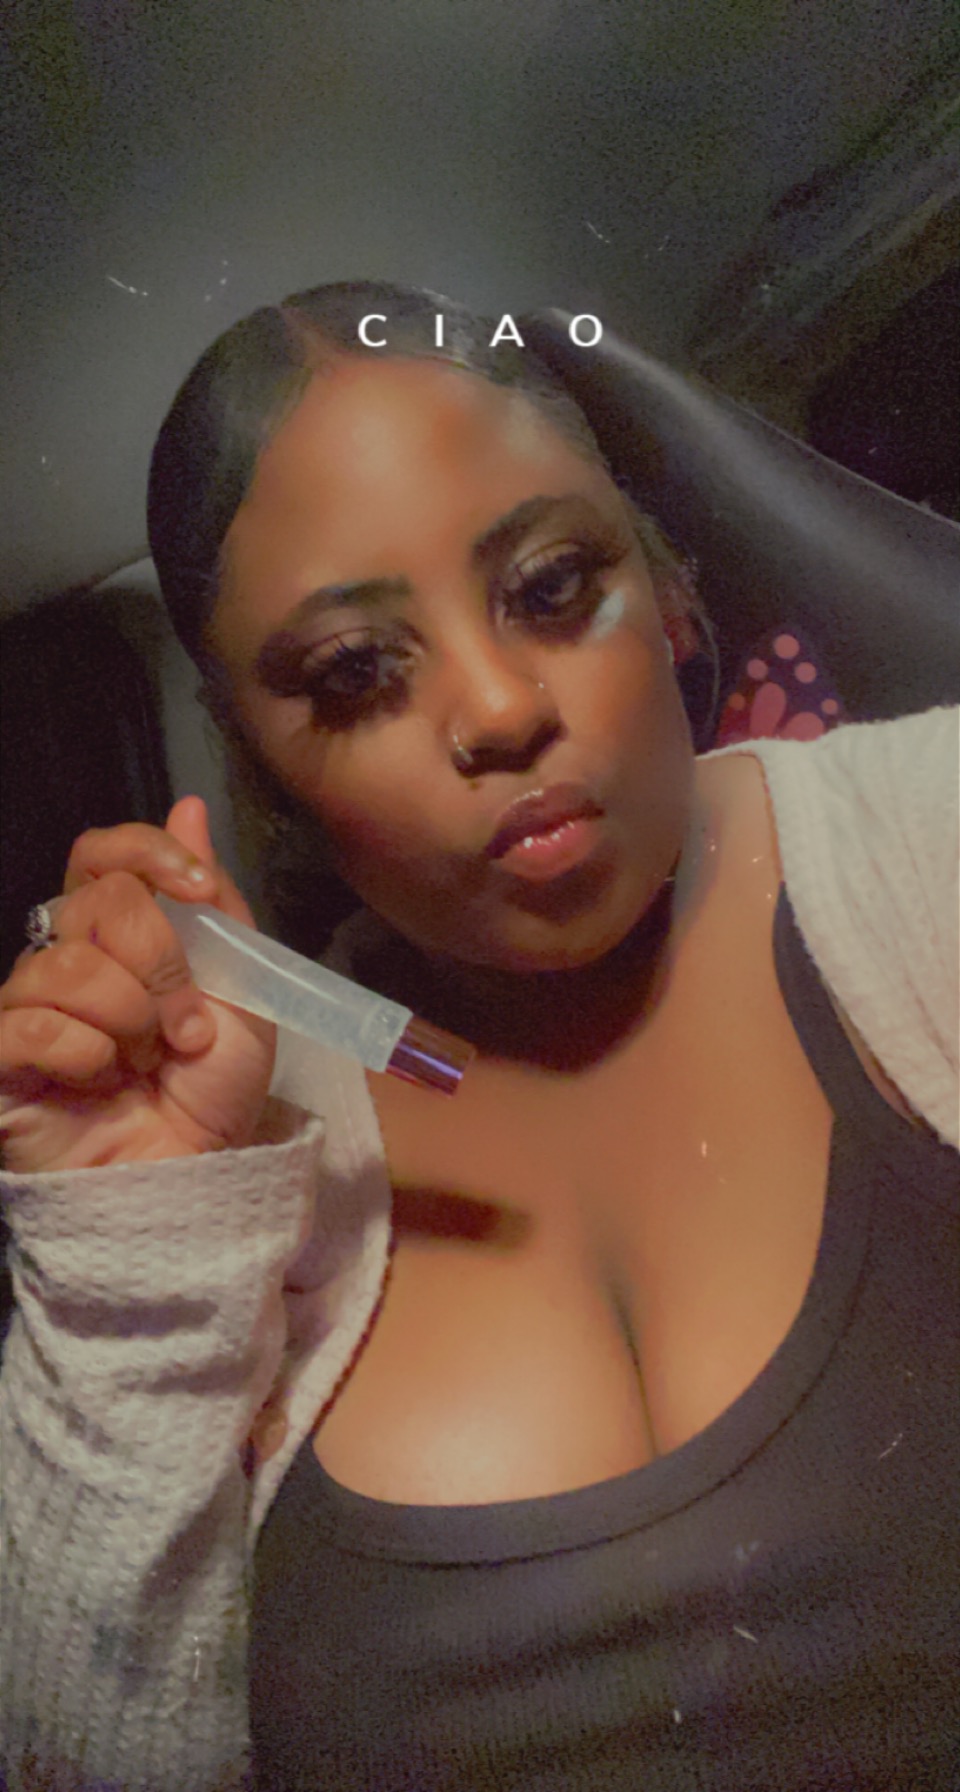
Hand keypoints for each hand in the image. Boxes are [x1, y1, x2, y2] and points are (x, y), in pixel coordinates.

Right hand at [0, 798, 276, 1173]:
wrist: (194, 1176)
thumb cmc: (211, 1089)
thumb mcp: (241, 990)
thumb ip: (213, 902)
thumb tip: (189, 805)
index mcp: (118, 934)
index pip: (101, 854)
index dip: (147, 852)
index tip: (198, 888)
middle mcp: (63, 959)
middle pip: (96, 904)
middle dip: (161, 962)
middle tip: (187, 1024)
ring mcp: (26, 1008)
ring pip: (66, 965)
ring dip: (129, 1015)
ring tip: (149, 1059)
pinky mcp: (0, 1060)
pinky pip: (29, 1022)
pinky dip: (84, 1050)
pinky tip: (101, 1077)